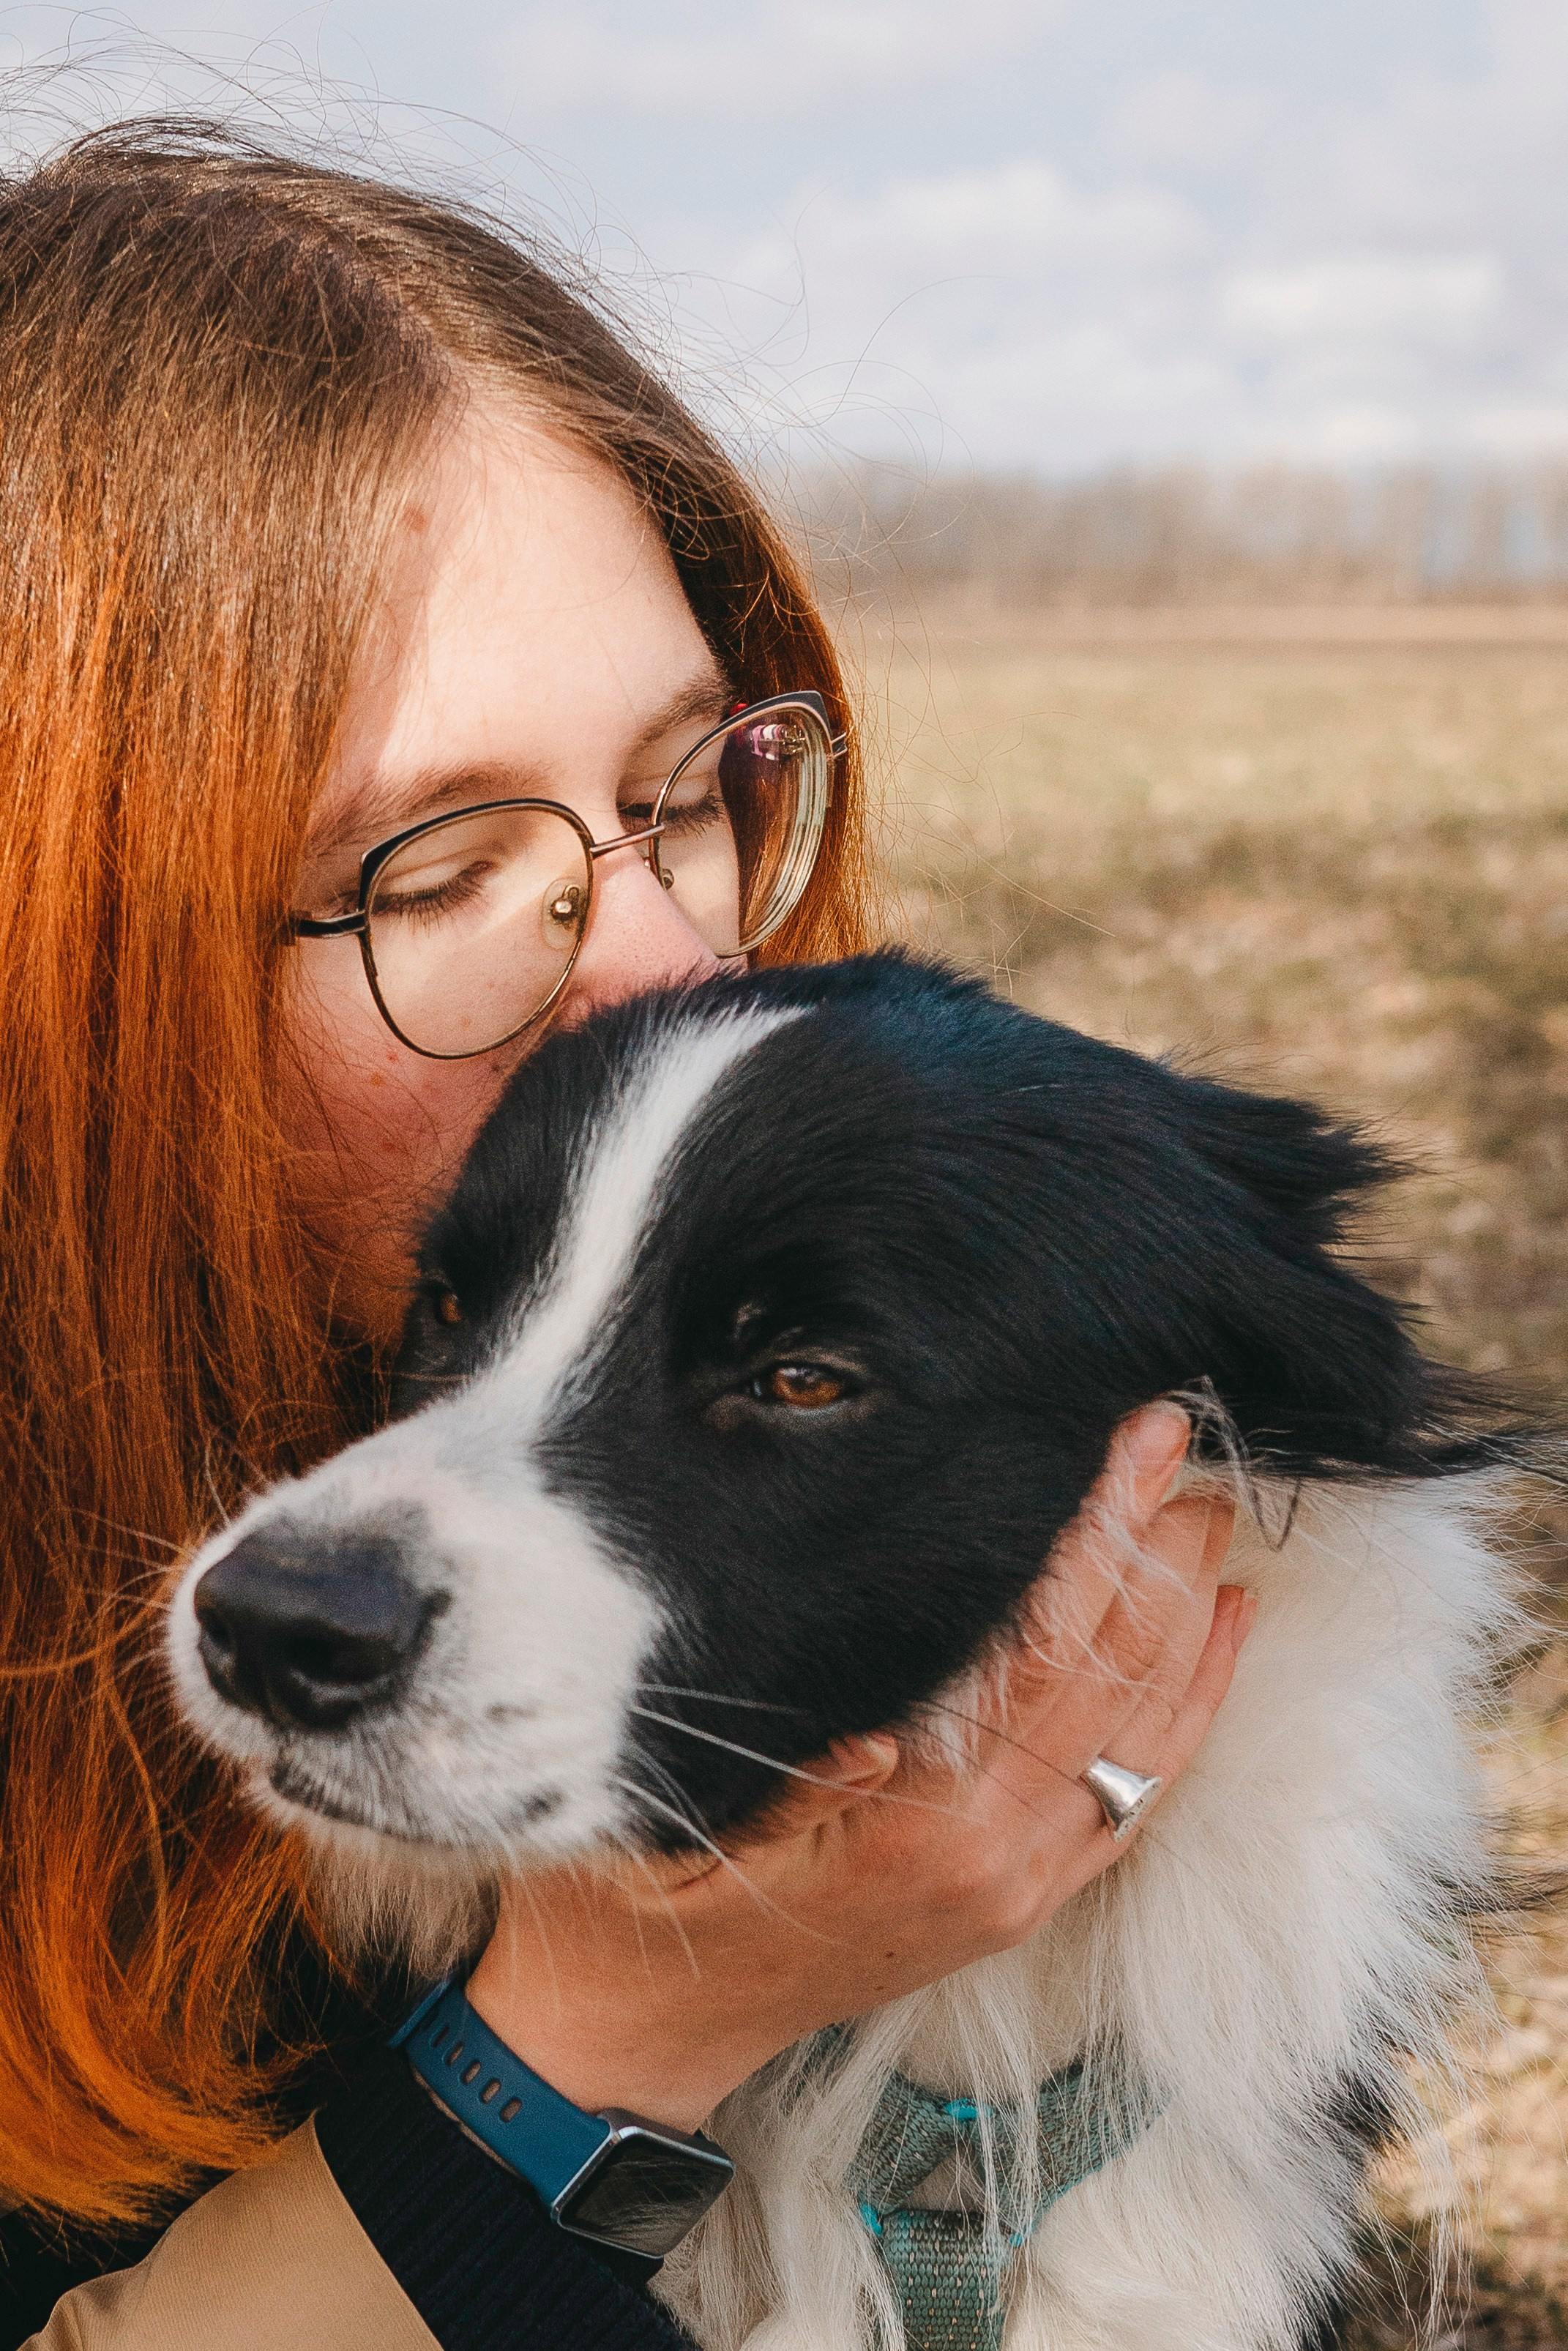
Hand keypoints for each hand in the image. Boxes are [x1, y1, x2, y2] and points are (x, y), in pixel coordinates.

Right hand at [467, 1403, 1247, 2130]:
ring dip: (1183, 1623)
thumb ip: (791, 1777)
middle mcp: (995, 1864)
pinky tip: (1204, 1642)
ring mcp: (1018, 1890)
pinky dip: (1180, 1714)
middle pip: (1111, 1681)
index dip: (1094, 1540)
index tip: (1131, 1443)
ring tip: (1205, 1517)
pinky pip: (1132, 1798)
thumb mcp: (683, 1820)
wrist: (638, 2036)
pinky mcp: (1020, 1902)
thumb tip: (881, 1728)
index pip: (1044, 1655)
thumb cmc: (636, 1905)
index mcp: (919, 1831)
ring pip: (1143, 1740)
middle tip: (1183, 1436)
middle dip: (1153, 1551)